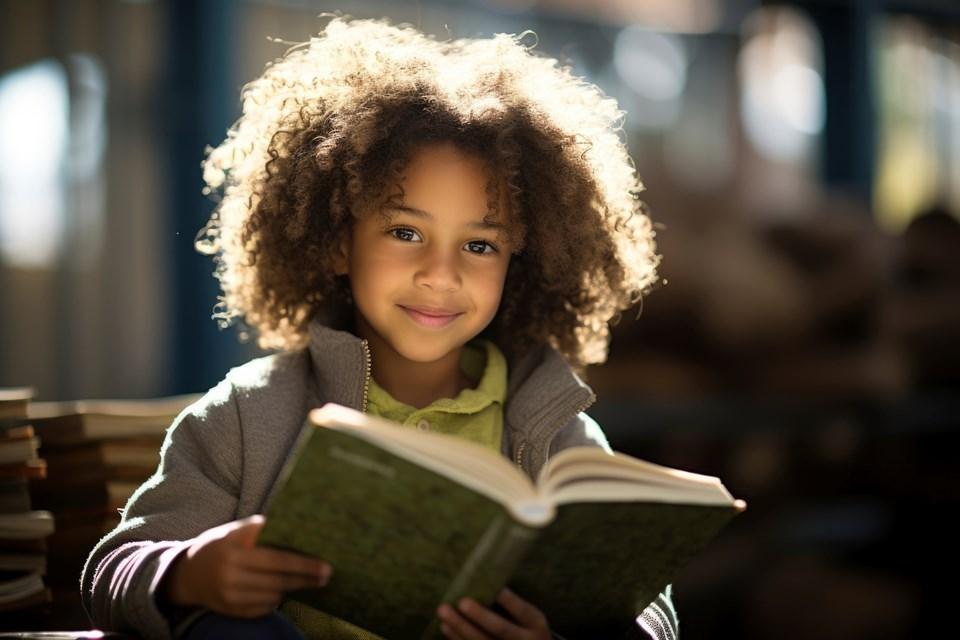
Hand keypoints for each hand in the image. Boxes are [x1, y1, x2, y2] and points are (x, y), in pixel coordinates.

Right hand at [163, 514, 331, 617]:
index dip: (303, 564)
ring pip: (273, 597)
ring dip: (291, 589)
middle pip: (278, 581)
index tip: (324, 565)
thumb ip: (258, 528)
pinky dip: (275, 600)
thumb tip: (292, 522)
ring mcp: (230, 597)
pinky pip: (262, 609)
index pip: (277, 560)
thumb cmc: (218, 546)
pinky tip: (281, 591)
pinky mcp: (230, 611)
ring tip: (306, 581)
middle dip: (306, 579)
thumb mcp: (233, 530)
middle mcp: (231, 576)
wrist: (187, 574)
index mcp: (235, 552)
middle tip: (326, 576)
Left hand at [437, 588, 550, 639]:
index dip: (510, 601)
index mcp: (535, 627)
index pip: (523, 612)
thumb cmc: (526, 631)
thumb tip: (486, 579)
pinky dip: (457, 639)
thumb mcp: (530, 619)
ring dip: (461, 628)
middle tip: (462, 602)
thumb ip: (513, 605)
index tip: (497, 589)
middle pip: (500, 629)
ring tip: (444, 612)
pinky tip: (446, 628)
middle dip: (480, 616)